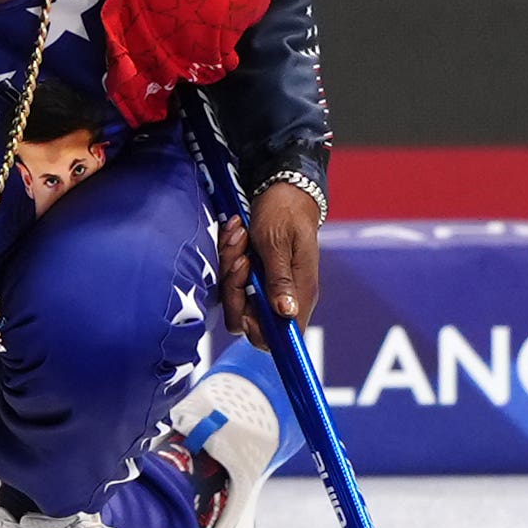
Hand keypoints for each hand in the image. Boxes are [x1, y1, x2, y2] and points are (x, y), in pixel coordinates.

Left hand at [218, 181, 322, 350]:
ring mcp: (268, 288)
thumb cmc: (285, 212)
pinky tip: (236, 236)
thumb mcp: (278, 243)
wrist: (283, 189)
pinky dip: (229, 261)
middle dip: (235, 292)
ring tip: (239, 239)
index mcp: (298, 294)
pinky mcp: (255, 277)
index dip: (259, 332)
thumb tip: (286, 313)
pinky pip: (233, 282)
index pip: (282, 338)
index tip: (246, 306)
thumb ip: (280, 279)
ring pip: (236, 301)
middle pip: (250, 323)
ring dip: (230, 271)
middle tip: (240, 257)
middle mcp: (283, 297)